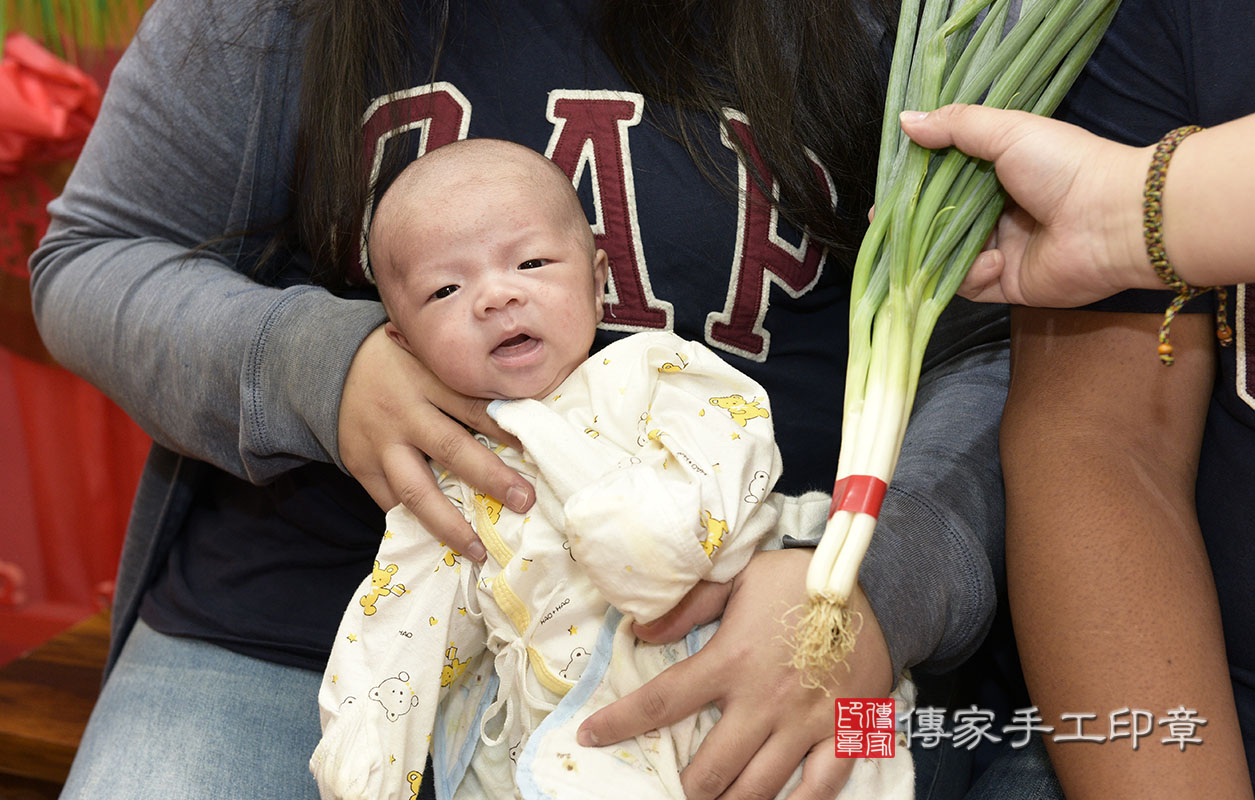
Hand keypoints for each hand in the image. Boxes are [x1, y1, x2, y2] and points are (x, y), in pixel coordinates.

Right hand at [338, 326, 535, 558]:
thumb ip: (466, 381)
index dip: (508, 431)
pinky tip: (439, 544)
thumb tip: (521, 414)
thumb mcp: (432, 357)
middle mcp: (404, 411)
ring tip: (477, 549)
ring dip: (449, 524)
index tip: (537, 454)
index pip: (475, 406)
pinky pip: (388, 502)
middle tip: (525, 501)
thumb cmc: (401, 361)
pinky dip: (414, 523)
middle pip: (452, 449)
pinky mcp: (360, 464)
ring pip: (416, 490)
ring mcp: (380, 442)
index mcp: (428, 379)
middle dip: (492, 479)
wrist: (333, 366)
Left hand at [578, 549, 893, 799]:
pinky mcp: (843, 734)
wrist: (880, 586)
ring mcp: (805, 725)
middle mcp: (763, 702)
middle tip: (674, 788)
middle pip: (709, 770)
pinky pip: (820, 789)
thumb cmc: (802, 580)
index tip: (591, 737)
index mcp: (732, 661)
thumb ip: (689, 606)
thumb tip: (640, 631)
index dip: (620, 724)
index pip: (662, 702)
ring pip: (756, 789)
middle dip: (685, 788)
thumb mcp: (739, 576)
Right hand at [899, 104, 1156, 306]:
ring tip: (929, 243)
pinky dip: (973, 275)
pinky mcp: (1010, 284)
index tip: (887, 189)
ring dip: (937, 252)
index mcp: (1000, 173)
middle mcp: (998, 212)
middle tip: (885, 223)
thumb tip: (906, 120)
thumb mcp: (1008, 132)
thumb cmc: (1066, 166)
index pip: (944, 181)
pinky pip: (971, 286)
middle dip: (911, 225)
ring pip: (948, 257)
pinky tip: (994, 261)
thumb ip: (956, 126)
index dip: (914, 186)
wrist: (1115, 218)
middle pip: (939, 222)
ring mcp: (1003, 250)